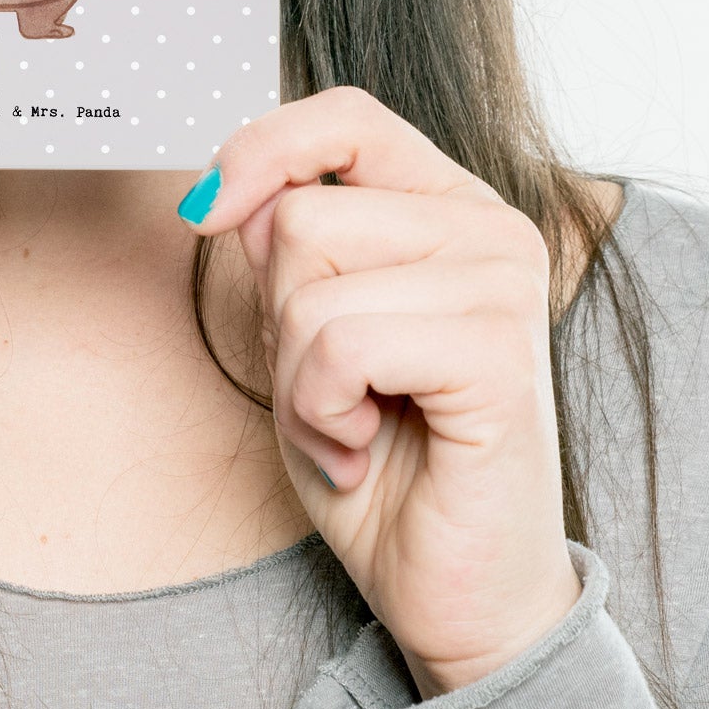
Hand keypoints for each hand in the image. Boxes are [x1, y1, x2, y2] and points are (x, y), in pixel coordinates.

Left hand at [189, 89, 578, 695]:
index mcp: (449, 207)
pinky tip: (367, 450)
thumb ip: (284, 250)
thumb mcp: (303, 333)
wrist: (451, 590)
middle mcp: (490, 230)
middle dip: (278, 317)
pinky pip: (340, 345)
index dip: (261, 150)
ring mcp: (503, 288)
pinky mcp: (500, 356)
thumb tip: (230, 195)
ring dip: (297, 378)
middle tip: (333, 392)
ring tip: (353, 426)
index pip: (346, 118)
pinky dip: (321, 412)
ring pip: (309, 283)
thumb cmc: (382, 461)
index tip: (205, 213)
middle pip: (299, 213)